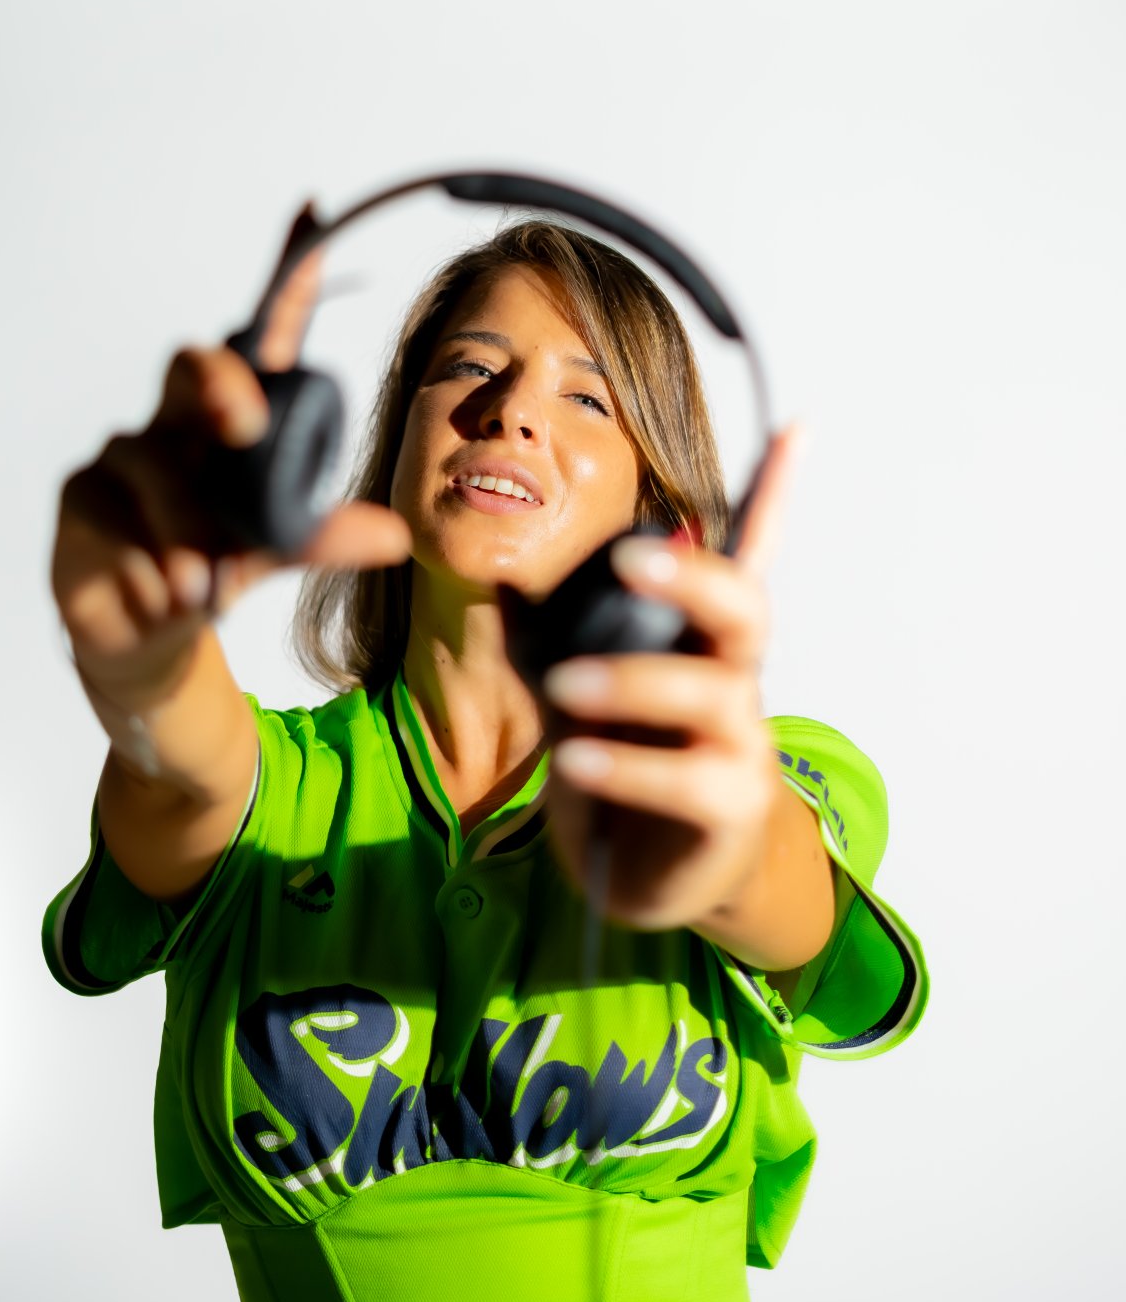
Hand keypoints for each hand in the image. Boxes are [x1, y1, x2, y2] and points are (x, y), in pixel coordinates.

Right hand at [52, 219, 410, 690]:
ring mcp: (125, 454)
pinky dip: (145, 559)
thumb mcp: (278, 551)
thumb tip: (393, 535)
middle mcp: (179, 421)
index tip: (313, 211)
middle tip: (244, 422)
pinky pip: (113, 513)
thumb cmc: (217, 564)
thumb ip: (324, 538)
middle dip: (219, 383)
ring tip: (204, 583)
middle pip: (193, 366)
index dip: (288, 275)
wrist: (150, 630)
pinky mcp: (82, 494)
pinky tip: (164, 592)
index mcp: (235, 419)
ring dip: (185, 528)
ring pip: (155, 465)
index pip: (263, 339)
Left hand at [540, 426, 803, 931]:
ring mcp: (740, 744)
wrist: (650, 877)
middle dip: (695, 576)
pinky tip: (572, 758)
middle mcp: (733, 680)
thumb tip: (503, 579)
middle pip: (745, 608)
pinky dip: (626, 762)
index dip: (774, 493)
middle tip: (631, 560)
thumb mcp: (575, 701)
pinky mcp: (729, 807)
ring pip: (711, 693)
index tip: (797, 424)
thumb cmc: (624, 769)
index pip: (748, 555)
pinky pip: (687, 777)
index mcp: (701, 641)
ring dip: (633, 682)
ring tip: (563, 688)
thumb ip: (545, 644)